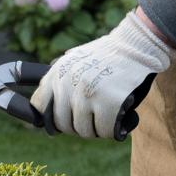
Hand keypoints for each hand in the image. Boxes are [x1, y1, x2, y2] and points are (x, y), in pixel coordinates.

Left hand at [31, 10, 175, 138]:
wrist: (136, 45)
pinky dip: (110, 131)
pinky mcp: (109, 102)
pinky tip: (115, 124)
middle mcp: (67, 85)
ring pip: (83, 130)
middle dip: (76, 126)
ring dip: (94, 130)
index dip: (51, 118)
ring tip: (104, 121)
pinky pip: (103, 130)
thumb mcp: (74, 59)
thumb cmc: (107, 55)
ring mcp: (87, 94)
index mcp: (56, 73)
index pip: (39, 106)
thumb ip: (60, 79)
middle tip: (90, 122)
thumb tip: (43, 106)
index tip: (64, 120)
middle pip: (62, 123)